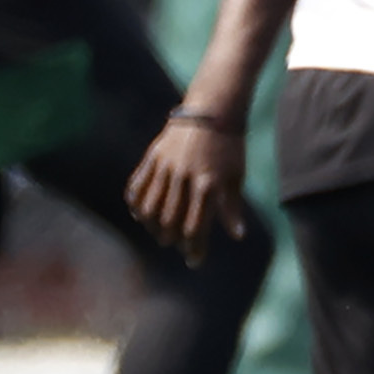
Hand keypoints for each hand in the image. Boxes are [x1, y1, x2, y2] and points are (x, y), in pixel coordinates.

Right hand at [124, 112, 245, 264]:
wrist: (212, 112)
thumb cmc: (229, 147)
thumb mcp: (236, 177)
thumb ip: (232, 208)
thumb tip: (237, 237)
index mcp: (208, 184)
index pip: (196, 226)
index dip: (194, 247)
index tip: (195, 261)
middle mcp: (184, 176)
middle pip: (170, 220)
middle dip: (173, 239)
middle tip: (177, 246)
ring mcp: (165, 166)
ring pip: (150, 206)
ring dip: (152, 226)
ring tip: (160, 234)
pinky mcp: (152, 157)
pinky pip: (137, 186)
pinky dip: (136, 204)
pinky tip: (140, 215)